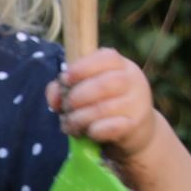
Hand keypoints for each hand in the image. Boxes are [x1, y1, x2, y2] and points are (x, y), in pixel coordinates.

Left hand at [45, 48, 159, 156]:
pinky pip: (110, 127)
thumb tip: (54, 97)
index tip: (65, 79)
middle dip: (77, 96)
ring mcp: (137, 103)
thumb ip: (64, 88)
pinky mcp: (135, 125)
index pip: (106, 57)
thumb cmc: (105, 104)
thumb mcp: (86, 90)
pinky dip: (93, 131)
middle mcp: (133, 80)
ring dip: (79, 118)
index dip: (82, 67)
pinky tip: (88, 132)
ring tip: (70, 124)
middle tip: (66, 107)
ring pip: (103, 108)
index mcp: (122, 65)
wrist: (136, 131)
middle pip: (103, 84)